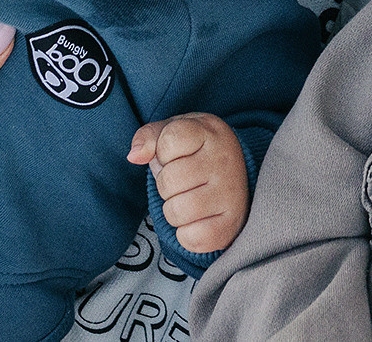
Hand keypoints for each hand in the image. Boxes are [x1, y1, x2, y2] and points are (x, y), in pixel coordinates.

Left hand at [129, 112, 249, 255]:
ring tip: (189, 199)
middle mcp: (225, 161)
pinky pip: (189, 238)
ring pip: (175, 212)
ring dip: (173, 211)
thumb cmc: (195, 152)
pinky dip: (185, 234)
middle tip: (183, 181)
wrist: (237, 178)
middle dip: (166, 185)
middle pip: (168, 180)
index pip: (169, 140)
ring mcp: (231, 194)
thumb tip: (134, 156)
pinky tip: (198, 219)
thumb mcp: (174, 132)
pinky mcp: (230, 225)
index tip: (175, 153)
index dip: (161, 151)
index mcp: (210, 132)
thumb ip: (149, 137)